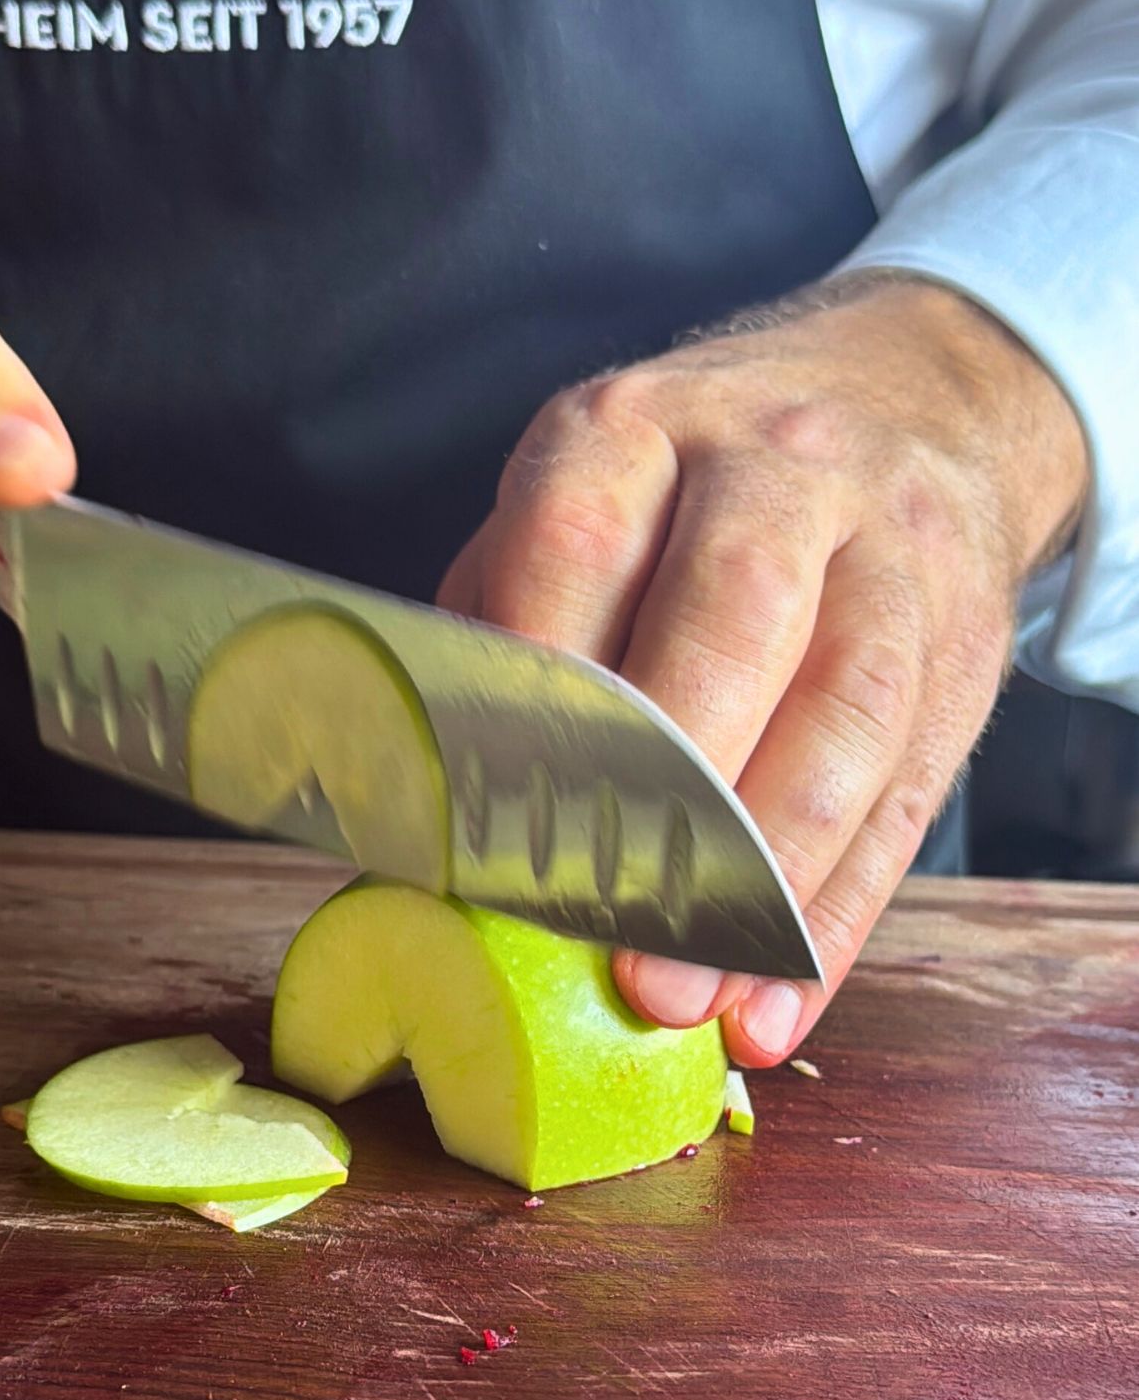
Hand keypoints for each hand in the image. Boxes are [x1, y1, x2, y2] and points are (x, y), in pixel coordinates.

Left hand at [440, 276, 1087, 1063]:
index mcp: (636, 428)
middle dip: (668, 790)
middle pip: (736, 614)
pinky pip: (912, 790)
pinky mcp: (968, 642)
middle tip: (603, 926)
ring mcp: (891, 548)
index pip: (581, 541)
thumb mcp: (580, 504)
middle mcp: (776, 466)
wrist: (895, 401)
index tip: (494, 820)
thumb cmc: (682, 495)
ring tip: (688, 995)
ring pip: (849, 708)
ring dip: (765, 872)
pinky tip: (778, 999)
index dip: (540, 685)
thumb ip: (511, 628)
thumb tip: (431, 812)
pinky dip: (842, 912)